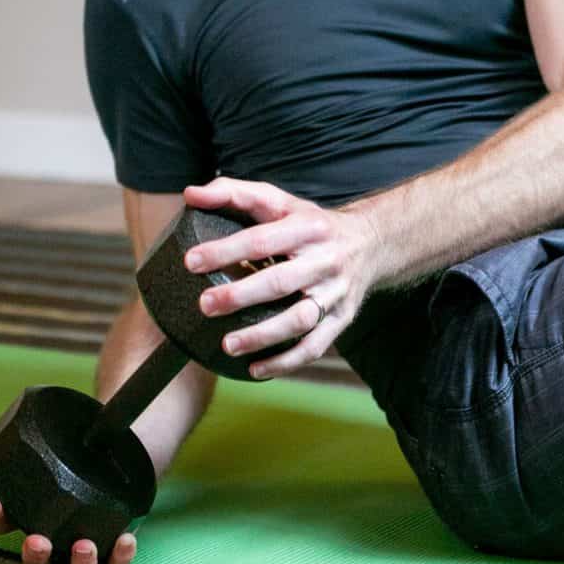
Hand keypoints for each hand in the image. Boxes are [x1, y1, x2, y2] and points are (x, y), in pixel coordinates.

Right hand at [0, 426, 136, 563]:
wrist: (115, 450)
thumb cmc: (72, 451)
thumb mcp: (48, 440)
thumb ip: (17, 438)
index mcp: (32, 514)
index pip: (4, 523)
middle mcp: (56, 536)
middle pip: (39, 558)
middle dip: (35, 554)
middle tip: (37, 542)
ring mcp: (84, 545)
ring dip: (79, 562)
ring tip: (83, 546)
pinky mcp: (114, 546)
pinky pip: (116, 560)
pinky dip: (120, 554)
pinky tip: (125, 539)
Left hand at [182, 177, 380, 378]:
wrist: (372, 243)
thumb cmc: (311, 224)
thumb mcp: (280, 201)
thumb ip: (235, 194)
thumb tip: (192, 194)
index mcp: (307, 228)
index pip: (262, 239)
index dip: (226, 250)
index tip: (192, 261)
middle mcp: (325, 261)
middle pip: (281, 281)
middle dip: (240, 295)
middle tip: (205, 305)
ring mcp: (335, 293)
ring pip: (300, 319)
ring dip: (263, 335)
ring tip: (228, 344)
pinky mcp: (341, 319)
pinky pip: (314, 346)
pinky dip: (286, 361)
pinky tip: (256, 369)